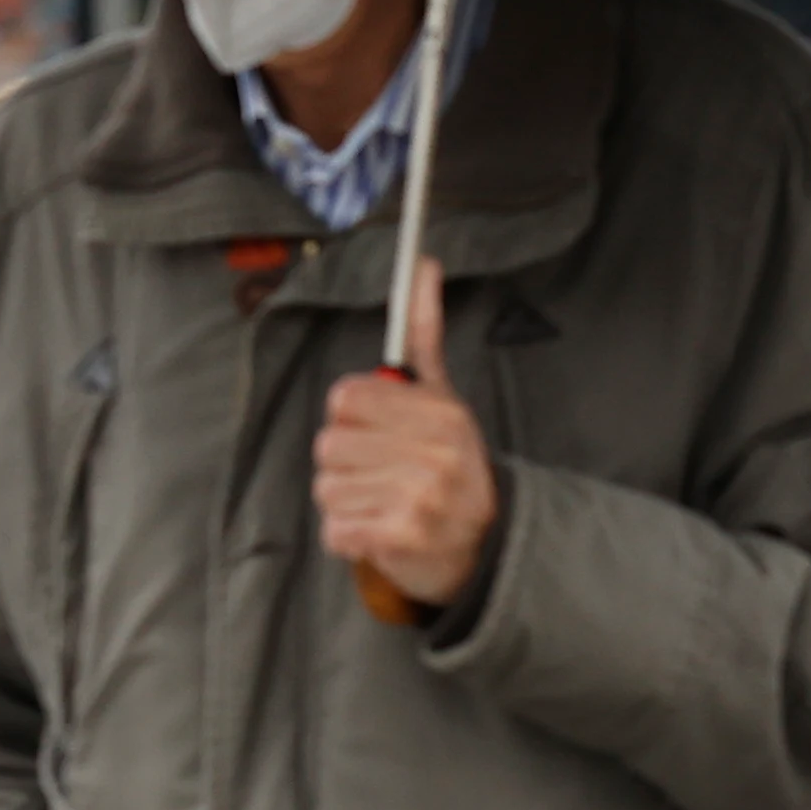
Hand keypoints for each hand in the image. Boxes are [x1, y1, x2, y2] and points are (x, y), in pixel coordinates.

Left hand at [315, 258, 500, 606]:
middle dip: (347, 465)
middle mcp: (434, 453)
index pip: (345, 398)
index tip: (381, 435)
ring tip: (383, 505)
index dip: (352, 419)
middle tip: (384, 476)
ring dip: (346, 503)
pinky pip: (335, 531)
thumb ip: (423, 333)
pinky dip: (347, 538)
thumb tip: (422, 263)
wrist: (483, 546)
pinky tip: (378, 533)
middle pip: (328, 445)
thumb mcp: (443, 397)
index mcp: (439, 413)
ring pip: (327, 489)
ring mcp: (420, 498)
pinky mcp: (401, 540)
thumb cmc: (449, 464)